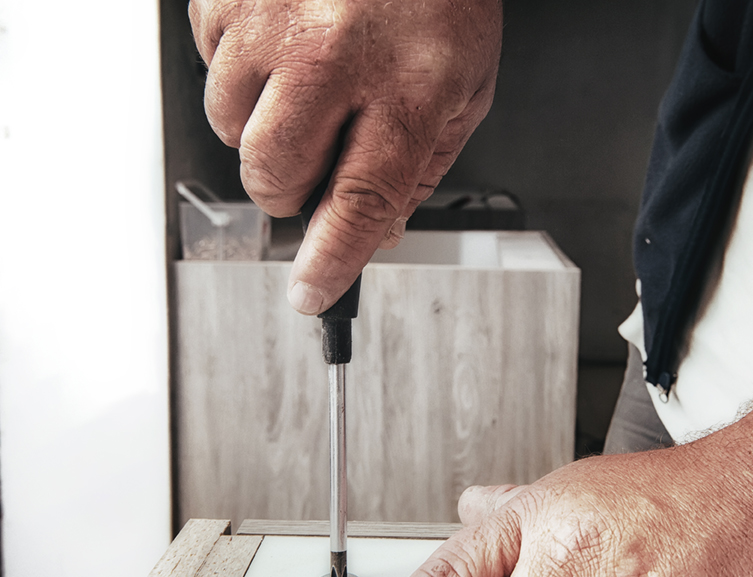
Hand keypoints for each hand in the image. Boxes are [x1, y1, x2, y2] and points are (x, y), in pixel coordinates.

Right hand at [189, 0, 501, 312]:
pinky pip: (210, 70)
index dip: (331, 261)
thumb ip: (420, 169)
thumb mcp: (464, 87)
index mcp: (410, 87)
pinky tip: (287, 43)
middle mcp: (335, 55)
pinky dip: (243, 73)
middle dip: (291, 189)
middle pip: (275, 175)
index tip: (313, 294)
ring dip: (264, 126)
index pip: (360, 202)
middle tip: (320, 155)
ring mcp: (272, 21)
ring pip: (230, 127)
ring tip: (311, 79)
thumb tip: (374, 235)